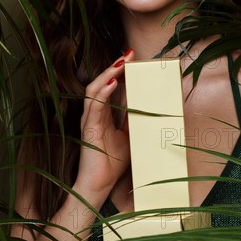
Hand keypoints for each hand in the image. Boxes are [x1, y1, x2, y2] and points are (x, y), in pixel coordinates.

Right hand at [75, 49, 134, 196]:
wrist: (98, 185)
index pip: (107, 86)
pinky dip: (103, 93)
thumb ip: (134, 122)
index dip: (117, 71)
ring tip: (121, 64)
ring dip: (107, 75)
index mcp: (102, 114)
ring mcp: (89, 120)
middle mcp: (93, 114)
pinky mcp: (88, 129)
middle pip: (100, 83)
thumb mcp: (129, 137)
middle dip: (113, 67)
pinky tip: (113, 84)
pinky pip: (94, 106)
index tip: (131, 58)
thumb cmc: (111, 163)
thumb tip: (151, 109)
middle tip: (128, 54)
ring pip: (94, 90)